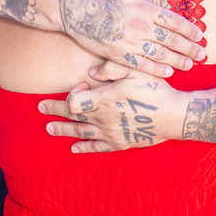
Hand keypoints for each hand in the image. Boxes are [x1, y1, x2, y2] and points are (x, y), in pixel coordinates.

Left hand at [39, 64, 187, 152]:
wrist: (175, 116)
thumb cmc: (156, 90)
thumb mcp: (136, 70)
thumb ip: (112, 67)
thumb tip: (91, 72)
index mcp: (105, 99)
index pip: (74, 101)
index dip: (71, 95)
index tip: (79, 89)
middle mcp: (103, 118)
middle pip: (72, 117)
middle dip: (55, 111)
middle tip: (40, 108)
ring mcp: (110, 133)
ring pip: (80, 132)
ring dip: (63, 130)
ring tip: (49, 128)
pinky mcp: (119, 143)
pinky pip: (96, 148)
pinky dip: (83, 148)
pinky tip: (74, 148)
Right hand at [59, 0, 205, 77]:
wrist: (73, 8)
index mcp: (144, 8)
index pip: (174, 21)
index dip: (189, 29)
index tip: (200, 35)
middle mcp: (140, 27)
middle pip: (171, 40)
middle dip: (189, 48)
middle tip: (203, 54)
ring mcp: (129, 43)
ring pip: (159, 55)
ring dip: (177, 60)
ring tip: (190, 64)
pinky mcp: (117, 55)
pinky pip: (141, 65)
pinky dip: (156, 69)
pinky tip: (168, 72)